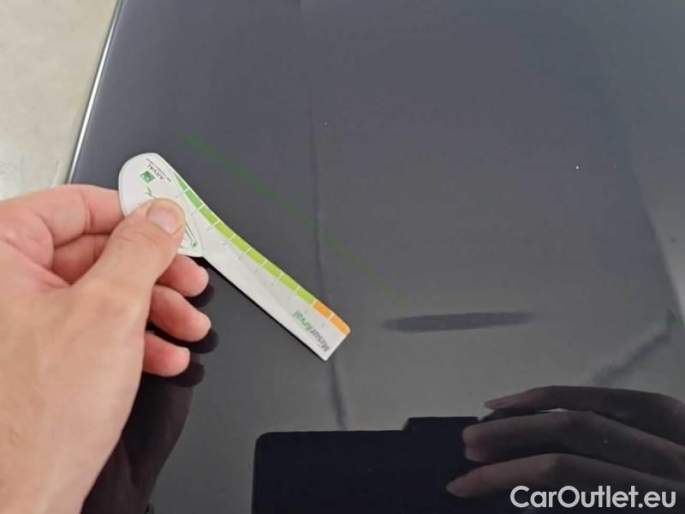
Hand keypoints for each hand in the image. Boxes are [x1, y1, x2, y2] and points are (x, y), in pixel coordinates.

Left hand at [0, 186, 209, 513]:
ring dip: (155, 310)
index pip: (73, 205)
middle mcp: (5, 285)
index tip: (169, 226)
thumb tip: (162, 214)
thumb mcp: (110, 312)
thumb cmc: (39, 416)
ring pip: (103, 293)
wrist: (24, 496)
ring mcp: (21, 322)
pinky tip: (164, 355)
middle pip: (96, 252)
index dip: (130, 214)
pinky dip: (135, 339)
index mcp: (1, 255)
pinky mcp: (42, 354)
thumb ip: (141, 251)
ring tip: (188, 329)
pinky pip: (95, 328)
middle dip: (154, 274)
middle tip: (190, 281)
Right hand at [447, 386, 684, 504]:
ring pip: (590, 407)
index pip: (566, 475)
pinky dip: (570, 395)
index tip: (464, 485)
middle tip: (466, 451)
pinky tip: (534, 400)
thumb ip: (587, 506)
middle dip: (507, 441)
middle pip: (571, 435)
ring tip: (485, 421)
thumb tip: (526, 488)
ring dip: (529, 412)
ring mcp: (680, 433)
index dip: (505, 477)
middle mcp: (671, 463)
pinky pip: (617, 397)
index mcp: (663, 503)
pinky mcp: (681, 416)